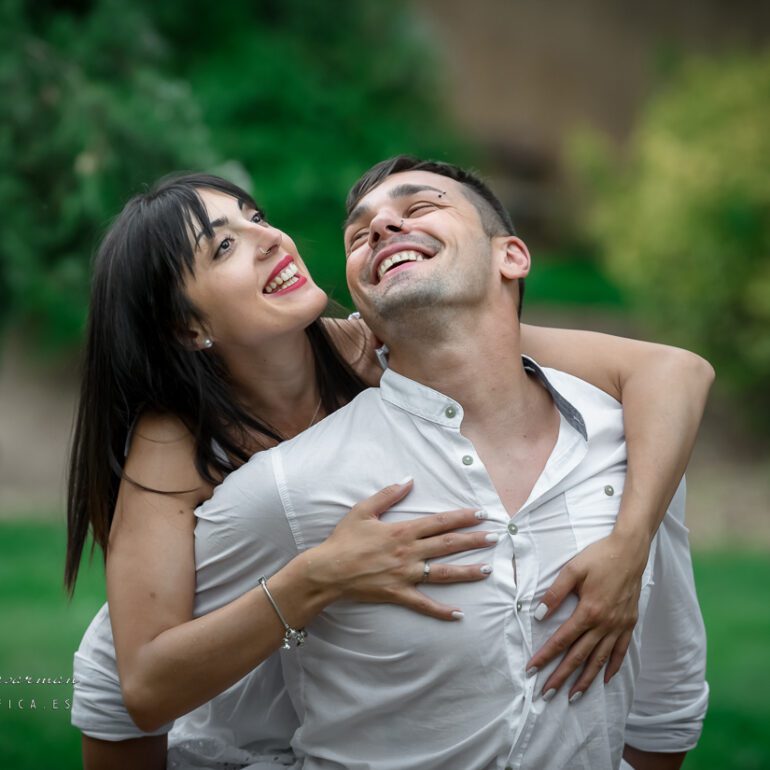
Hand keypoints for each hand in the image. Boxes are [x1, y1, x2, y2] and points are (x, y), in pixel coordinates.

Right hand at [308, 478, 494, 619]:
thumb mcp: (363, 510)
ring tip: (488, 570)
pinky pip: (424, 604)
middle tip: (495, 538)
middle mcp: (408, 552)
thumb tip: (408, 479)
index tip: (481, 514)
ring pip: (443, 574)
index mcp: (402, 531)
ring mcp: (405, 575)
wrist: (327, 571)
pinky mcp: (398, 594)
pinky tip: (459, 614)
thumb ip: (388, 495)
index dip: (462, 517)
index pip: (439, 522)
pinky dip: (442, 610)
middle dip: (473, 540)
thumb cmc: (343, 540)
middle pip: (448, 545)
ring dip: (467, 571)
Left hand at [526, 531, 648, 700]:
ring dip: (586, 679)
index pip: (562, 640)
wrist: (630, 551)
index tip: (531, 670)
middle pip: (579, 656)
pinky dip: (612, 667)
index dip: (546, 656)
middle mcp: (605, 624)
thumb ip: (555, 593)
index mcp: (588, 611)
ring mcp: (619, 626)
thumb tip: (539, 615)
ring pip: (600, 659)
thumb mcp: (572, 570)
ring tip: (573, 696)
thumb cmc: (599, 557)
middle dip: (561, 677)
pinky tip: (605, 679)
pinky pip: (621, 651)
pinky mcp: (629, 623)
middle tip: (546, 695)